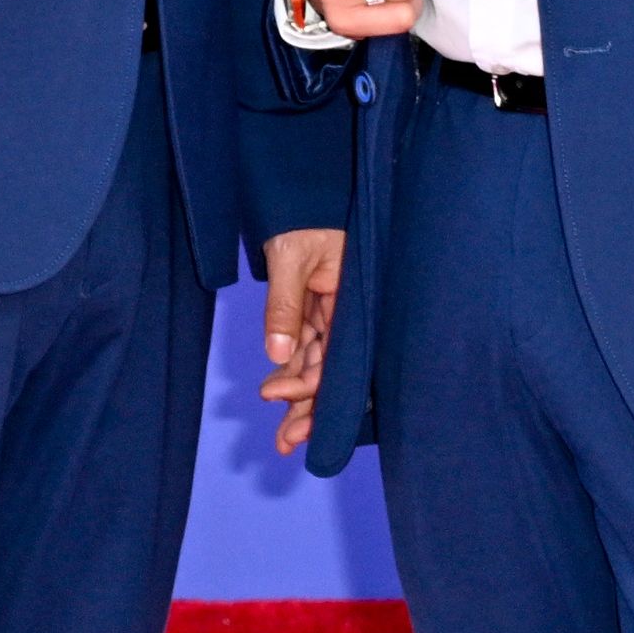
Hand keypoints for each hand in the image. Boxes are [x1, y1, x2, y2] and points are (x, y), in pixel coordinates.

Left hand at [260, 227, 345, 454]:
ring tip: (282, 435)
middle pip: (334, 371)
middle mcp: (350, 313)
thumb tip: (279, 356)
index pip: (342, 357)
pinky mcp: (321, 310)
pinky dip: (293, 371)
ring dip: (301, 398)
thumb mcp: (292, 258)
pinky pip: (309, 347)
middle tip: (286, 442)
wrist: (302, 190)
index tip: (281, 402)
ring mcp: (336, 313)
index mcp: (355, 300)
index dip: (314, 386)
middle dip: (311, 408)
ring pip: (319, 365)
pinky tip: (278, 394)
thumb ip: (285, 305)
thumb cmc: (304, 215)